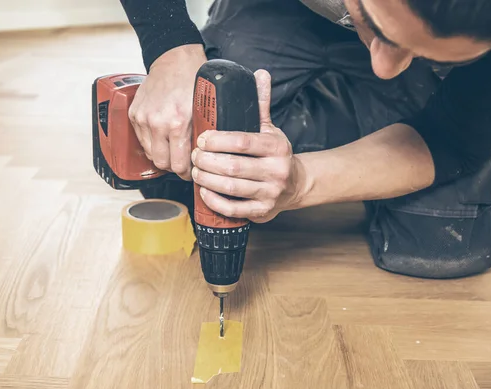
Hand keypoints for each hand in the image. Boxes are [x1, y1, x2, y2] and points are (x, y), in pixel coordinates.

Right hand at [128, 44, 206, 179]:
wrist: (174, 59)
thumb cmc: (193, 80)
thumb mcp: (204, 110)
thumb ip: (201, 135)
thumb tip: (202, 157)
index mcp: (177, 123)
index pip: (179, 164)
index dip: (186, 172)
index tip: (190, 172)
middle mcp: (157, 123)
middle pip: (163, 164)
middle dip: (174, 167)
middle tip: (183, 164)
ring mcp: (143, 119)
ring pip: (151, 155)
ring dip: (162, 156)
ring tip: (173, 151)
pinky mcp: (134, 115)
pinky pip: (142, 141)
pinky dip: (151, 143)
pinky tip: (162, 138)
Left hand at [190, 69, 304, 222]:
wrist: (296, 185)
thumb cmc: (275, 155)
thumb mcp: (270, 129)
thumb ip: (261, 104)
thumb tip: (260, 74)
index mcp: (277, 147)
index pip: (243, 142)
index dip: (218, 140)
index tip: (202, 138)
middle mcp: (277, 171)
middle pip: (234, 166)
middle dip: (207, 161)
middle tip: (195, 156)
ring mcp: (270, 193)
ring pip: (232, 188)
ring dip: (208, 180)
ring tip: (195, 172)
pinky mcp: (262, 211)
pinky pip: (234, 208)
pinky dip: (215, 201)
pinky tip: (204, 191)